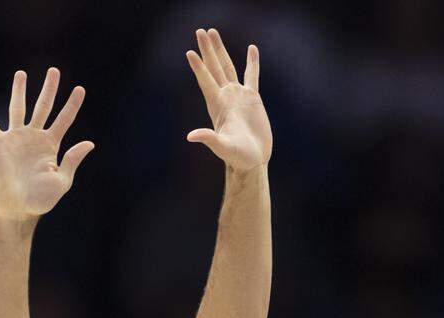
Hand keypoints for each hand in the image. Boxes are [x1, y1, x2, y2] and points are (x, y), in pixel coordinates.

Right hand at [0, 68, 92, 220]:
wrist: (17, 208)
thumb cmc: (41, 199)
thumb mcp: (62, 180)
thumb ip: (72, 160)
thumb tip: (89, 143)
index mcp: (52, 146)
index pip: (64, 120)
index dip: (72, 104)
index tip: (80, 89)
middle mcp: (34, 138)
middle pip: (43, 107)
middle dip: (49, 89)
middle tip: (54, 70)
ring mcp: (16, 139)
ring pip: (18, 108)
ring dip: (20, 91)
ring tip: (21, 74)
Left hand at [185, 28, 271, 170]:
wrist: (252, 159)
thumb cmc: (238, 156)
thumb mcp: (223, 147)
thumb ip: (209, 139)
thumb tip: (191, 136)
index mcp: (218, 105)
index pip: (206, 81)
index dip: (199, 67)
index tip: (190, 52)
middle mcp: (226, 97)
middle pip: (214, 68)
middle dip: (207, 50)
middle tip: (201, 31)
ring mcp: (238, 96)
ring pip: (228, 67)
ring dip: (221, 50)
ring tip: (213, 33)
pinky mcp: (253, 99)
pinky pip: (252, 76)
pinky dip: (252, 63)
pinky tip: (252, 49)